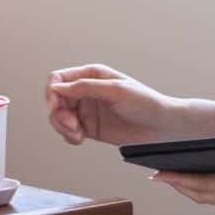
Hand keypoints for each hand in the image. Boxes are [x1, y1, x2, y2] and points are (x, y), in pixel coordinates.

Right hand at [45, 64, 175, 145]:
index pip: (59, 79)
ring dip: (63, 127)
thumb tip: (58, 88)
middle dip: (58, 114)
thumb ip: (86, 87)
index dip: (52, 92)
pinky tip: (79, 139)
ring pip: (59, 117)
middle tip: (72, 126)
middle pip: (56, 100)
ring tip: (77, 134)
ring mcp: (87, 110)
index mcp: (92, 75)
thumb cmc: (145, 103)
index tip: (54, 107)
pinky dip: (69, 136)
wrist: (162, 126)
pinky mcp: (90, 127)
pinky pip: (68, 131)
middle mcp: (87, 91)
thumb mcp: (116, 91)